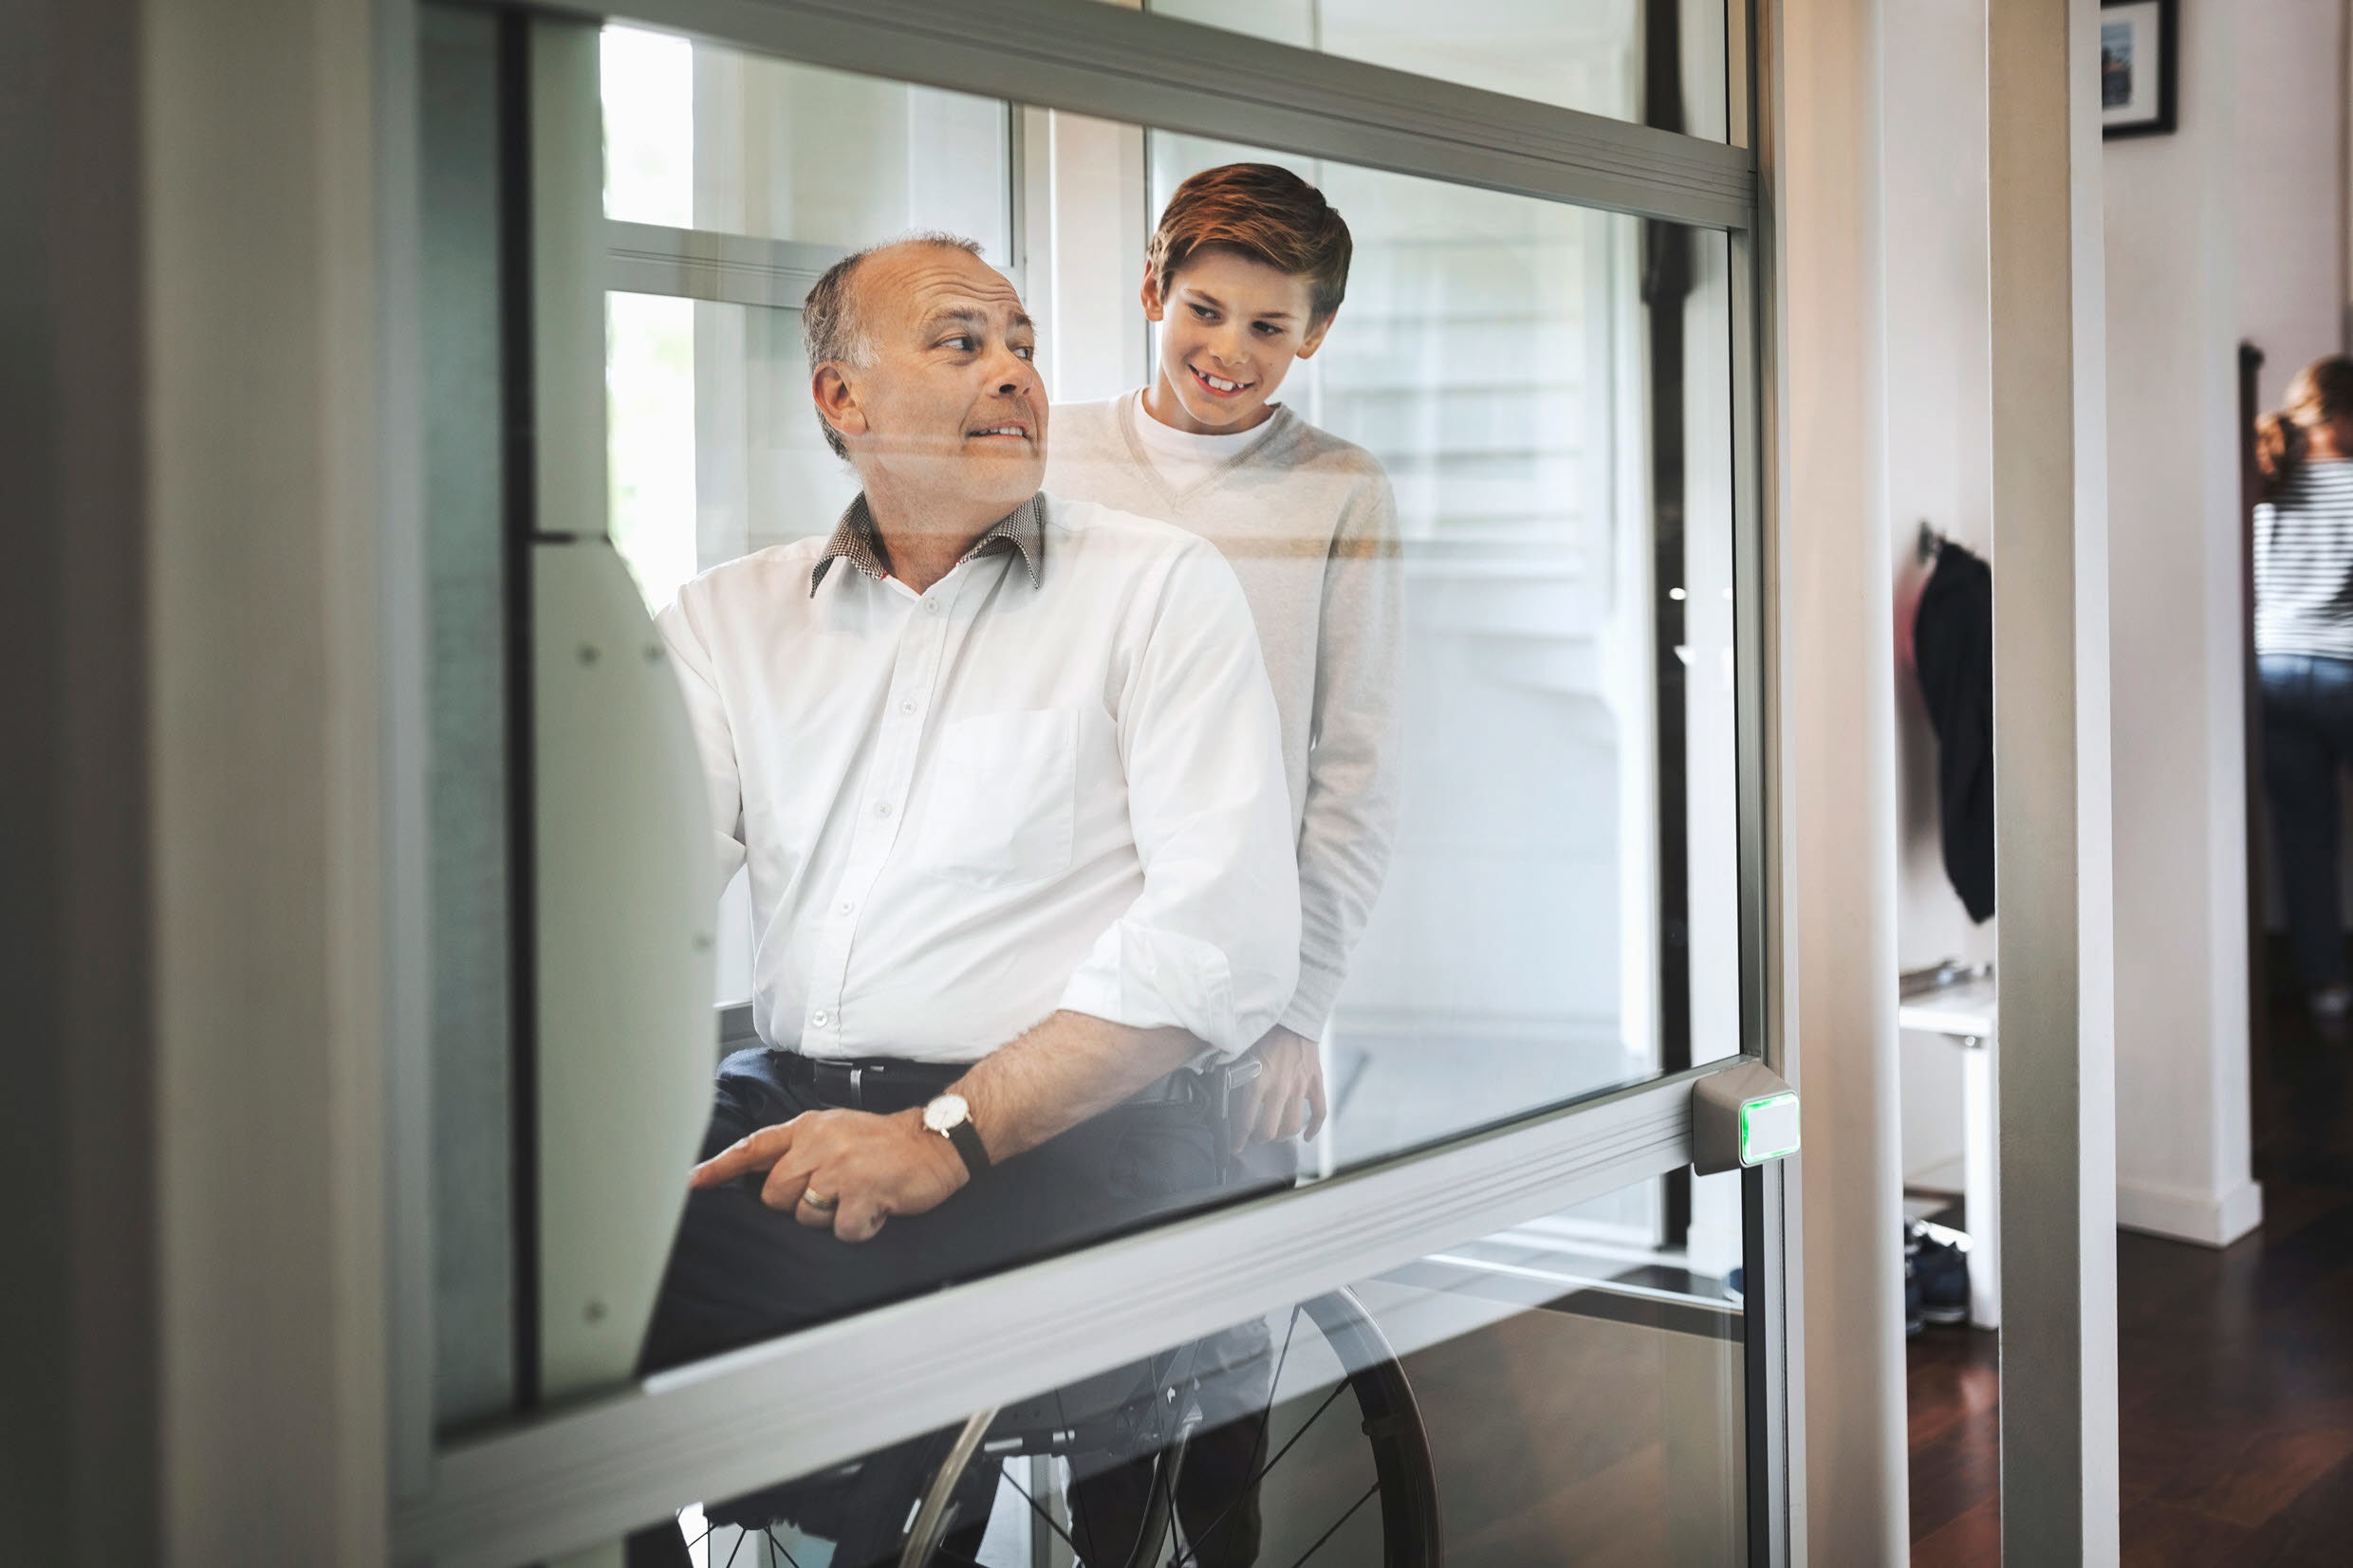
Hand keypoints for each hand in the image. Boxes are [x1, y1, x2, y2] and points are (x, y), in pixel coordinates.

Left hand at [688, 1106, 968, 1242]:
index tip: (692, 1183)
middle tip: (832, 1193)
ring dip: (832, 1218)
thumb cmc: (885, 1142)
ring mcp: (841, 1170)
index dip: (720, 1168)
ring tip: (858, 1197)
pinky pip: (842, 1231)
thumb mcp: (837, 1130)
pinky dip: (860, 1228)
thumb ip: (801, 1149)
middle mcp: (819, 1146)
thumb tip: (767, 1177)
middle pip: (774, 1195)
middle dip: (796, 1204)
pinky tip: (876, 1209)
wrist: (936, 1140)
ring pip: (806, 1217)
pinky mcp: (864, 1193)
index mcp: (808, 1129)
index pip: (753, 1148)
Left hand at [1229, 1026, 1326, 1151]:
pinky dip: (1313, 1129)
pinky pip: (1319, 1113)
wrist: (1293, 1015)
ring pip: (1292, 1126)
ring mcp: (1300, 1087)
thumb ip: (1235, 1077)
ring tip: (1275, 1133)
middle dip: (1260, 1139)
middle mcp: (1279, 1087)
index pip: (1246, 1122)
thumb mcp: (1242, 1054)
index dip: (1239, 1139)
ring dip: (1282, 1135)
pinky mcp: (1316, 1083)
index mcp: (1258, 1081)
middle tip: (1255, 1137)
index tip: (1236, 1147)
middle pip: (1269, 1130)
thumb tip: (1223, 1098)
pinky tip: (1305, 1136)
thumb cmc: (1263, 1033)